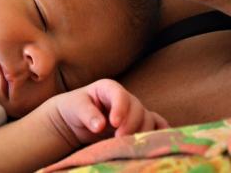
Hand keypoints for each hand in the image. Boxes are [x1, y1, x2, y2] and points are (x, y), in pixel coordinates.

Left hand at [50, 79, 168, 144]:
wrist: (74, 120)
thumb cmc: (74, 109)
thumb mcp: (76, 107)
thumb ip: (87, 114)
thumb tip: (100, 126)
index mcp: (109, 88)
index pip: (120, 95)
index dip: (120, 109)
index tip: (114, 124)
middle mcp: (125, 98)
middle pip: (138, 109)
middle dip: (131, 125)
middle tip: (119, 140)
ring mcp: (134, 111)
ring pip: (148, 120)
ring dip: (143, 133)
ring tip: (129, 146)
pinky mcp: (139, 124)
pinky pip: (157, 126)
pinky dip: (160, 134)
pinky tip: (157, 144)